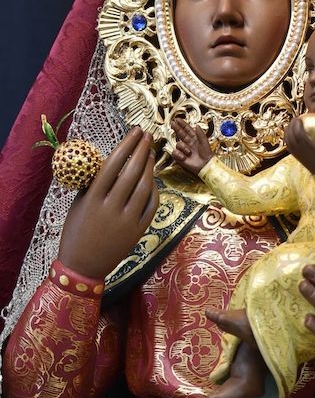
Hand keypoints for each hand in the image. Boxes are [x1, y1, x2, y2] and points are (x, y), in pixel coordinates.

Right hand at [57, 128, 157, 280]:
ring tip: (151, 154)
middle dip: (142, 151)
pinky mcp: (139, 230)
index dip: (126, 145)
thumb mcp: (79, 205)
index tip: (135, 132)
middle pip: (131, 172)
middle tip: (148, 136)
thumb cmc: (77, 231)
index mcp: (92, 199)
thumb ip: (93, 184)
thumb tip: (109, 160)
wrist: (83, 265)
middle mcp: (111, 208)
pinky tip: (152, 179)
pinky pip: (151, 205)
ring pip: (144, 187)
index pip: (112, 165)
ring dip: (150, 168)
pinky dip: (154, 190)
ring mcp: (127, 220)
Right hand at [171, 119, 212, 173]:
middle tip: (173, 123)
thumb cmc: (206, 154)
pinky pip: (175, 152)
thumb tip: (196, 125)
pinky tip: (184, 157)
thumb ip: (200, 133)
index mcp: (194, 138)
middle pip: (180, 133)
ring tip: (189, 152)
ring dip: (183, 148)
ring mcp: (183, 149)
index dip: (182, 124)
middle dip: (176, 128)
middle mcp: (188, 143)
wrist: (205, 165)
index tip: (178, 119)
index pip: (187, 130)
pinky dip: (179, 154)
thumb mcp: (205, 142)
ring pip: (178, 144)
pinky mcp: (179, 156)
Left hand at [285, 116, 314, 174]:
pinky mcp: (294, 155)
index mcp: (305, 145)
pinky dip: (287, 137)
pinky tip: (290, 135)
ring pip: (287, 139)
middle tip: (295, 119)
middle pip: (290, 134)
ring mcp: (295, 152)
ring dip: (288, 131)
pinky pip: (288, 144)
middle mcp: (297, 148)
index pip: (297, 131)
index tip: (300, 118)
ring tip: (292, 125)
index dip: (297, 123)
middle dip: (291, 125)